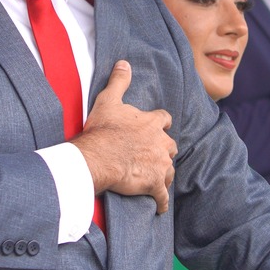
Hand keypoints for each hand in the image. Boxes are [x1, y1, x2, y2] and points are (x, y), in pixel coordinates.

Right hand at [72, 61, 175, 213]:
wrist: (99, 157)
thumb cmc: (103, 129)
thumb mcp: (109, 100)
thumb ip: (119, 81)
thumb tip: (124, 62)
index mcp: (152, 123)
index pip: (165, 120)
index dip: (162, 124)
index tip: (160, 127)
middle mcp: (161, 143)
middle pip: (171, 147)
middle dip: (164, 150)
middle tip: (155, 154)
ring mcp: (159, 165)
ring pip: (169, 170)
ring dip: (164, 173)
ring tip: (156, 178)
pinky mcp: (154, 184)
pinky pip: (162, 196)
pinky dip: (161, 201)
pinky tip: (159, 207)